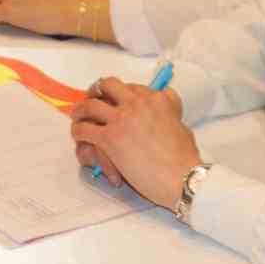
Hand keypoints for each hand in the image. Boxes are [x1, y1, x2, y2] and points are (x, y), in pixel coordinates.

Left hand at [70, 77, 202, 203]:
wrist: (182, 178)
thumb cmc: (185, 158)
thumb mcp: (181, 124)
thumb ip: (169, 111)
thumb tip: (164, 110)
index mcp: (156, 99)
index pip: (130, 86)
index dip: (119, 92)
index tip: (113, 98)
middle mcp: (137, 103)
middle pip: (107, 85)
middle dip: (96, 90)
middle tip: (92, 98)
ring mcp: (121, 120)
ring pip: (90, 105)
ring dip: (81, 110)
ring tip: (78, 116)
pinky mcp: (110, 138)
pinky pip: (85, 129)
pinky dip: (78, 131)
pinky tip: (79, 134)